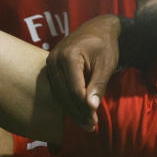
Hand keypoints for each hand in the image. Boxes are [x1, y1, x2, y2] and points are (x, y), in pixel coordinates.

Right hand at [45, 15, 122, 130]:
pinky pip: (57, 89)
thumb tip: (91, 108)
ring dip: (71, 110)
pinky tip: (78, 112)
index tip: (95, 121)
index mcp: (69, 56)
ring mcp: (50, 63)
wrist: (98, 28)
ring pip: (59, 94)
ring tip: (86, 124)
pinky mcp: (50, 68)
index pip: (74, 89)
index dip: (84, 107)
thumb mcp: (106, 65)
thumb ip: (98, 85)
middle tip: (90, 127)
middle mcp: (55, 59)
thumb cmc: (105, 46)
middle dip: (77, 112)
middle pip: (64, 94)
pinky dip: (67, 102)